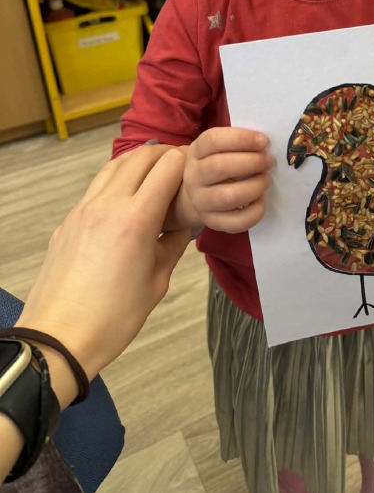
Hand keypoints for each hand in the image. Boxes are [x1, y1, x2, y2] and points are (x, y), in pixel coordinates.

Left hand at [16, 146, 190, 382]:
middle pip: (140, 156)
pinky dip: (116, 181)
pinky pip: (96, 187)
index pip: (167, 167)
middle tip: (178, 166)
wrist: (59, 338)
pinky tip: (126, 201)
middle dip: (164, 154)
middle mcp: (108, 205)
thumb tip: (184, 225)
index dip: (187, 163)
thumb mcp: (157, 282)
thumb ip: (173, 245)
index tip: (196, 170)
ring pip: (114, 165)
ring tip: (153, 174)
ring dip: (137, 162)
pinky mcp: (68, 221)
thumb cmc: (112, 319)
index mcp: (136, 220)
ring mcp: (83, 210)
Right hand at [182, 127, 272, 232]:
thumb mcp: (220, 148)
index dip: (241, 139)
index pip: (213, 140)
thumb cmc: (218, 164)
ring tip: (266, 179)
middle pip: (220, 167)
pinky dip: (255, 211)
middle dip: (252, 162)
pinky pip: (236, 222)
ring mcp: (201, 202)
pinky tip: (261, 200)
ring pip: (228, 196)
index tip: (263, 140)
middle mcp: (194, 177)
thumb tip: (265, 143)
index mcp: (197, 152)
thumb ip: (239, 143)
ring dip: (255, 186)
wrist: (199, 194)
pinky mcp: (213, 222)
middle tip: (269, 161)